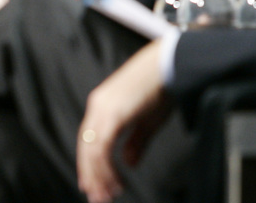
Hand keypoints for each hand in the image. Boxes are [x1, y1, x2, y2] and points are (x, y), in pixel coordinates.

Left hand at [76, 40, 171, 202]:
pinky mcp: (112, 114)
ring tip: (107, 194)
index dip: (88, 164)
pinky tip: (115, 180)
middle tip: (97, 197)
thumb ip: (136, 141)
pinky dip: (106, 167)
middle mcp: (98, 107)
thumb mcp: (148, 120)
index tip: (90, 184)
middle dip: (91, 175)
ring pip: (91, 150)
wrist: (169, 65)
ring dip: (99, 176)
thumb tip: (130, 162)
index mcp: (103, 106)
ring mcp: (102, 109)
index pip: (88, 140)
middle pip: (86, 147)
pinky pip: (102, 147)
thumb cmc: (162, 88)